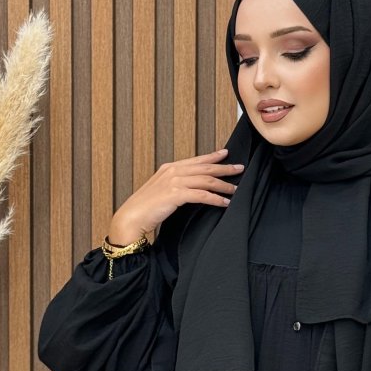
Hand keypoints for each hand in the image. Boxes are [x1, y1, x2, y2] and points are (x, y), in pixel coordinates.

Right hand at [107, 146, 244, 244]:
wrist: (131, 217)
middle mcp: (172, 171)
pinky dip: (216, 199)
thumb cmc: (145, 208)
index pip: (196, 160)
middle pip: (205, 168)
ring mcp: (174, 182)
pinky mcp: (176, 195)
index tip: (225, 153)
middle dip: (224, 168)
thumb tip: (190, 187)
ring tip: (235, 189)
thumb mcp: (161, 191)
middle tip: (239, 168)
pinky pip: (202, 195)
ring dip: (223, 185)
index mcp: (169, 168)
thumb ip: (175, 185)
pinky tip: (225, 202)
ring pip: (206, 180)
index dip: (212, 156)